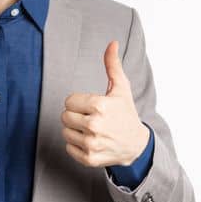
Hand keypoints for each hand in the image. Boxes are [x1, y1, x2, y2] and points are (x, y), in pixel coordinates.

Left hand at [62, 40, 150, 167]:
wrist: (136, 145)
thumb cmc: (126, 113)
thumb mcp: (121, 88)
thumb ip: (112, 65)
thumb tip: (112, 43)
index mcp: (100, 106)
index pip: (69, 101)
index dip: (79, 102)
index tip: (91, 106)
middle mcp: (94, 125)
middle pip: (65, 116)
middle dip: (76, 115)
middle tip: (91, 117)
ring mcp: (91, 144)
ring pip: (65, 131)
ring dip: (75, 130)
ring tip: (91, 129)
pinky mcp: (88, 158)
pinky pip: (68, 147)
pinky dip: (76, 144)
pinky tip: (91, 141)